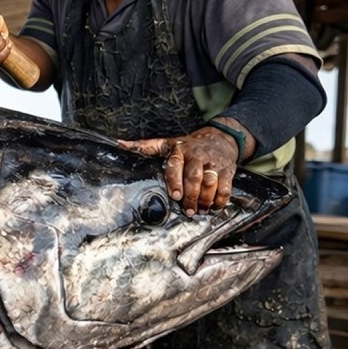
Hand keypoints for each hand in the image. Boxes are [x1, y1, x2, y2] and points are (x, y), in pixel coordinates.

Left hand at [118, 125, 240, 214]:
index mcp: (180, 150)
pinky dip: (221, 199)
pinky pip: (226, 186)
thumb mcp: (167, 143)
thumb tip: (119, 144)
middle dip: (191, 196)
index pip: (176, 165)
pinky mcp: (228, 170)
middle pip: (195, 177)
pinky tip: (214, 207)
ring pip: (211, 183)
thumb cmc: (188, 145)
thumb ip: (145, 146)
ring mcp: (214, 163)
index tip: (175, 195)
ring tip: (200, 211)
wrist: (220, 137)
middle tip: (187, 210)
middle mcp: (197, 156)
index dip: (175, 181)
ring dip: (205, 199)